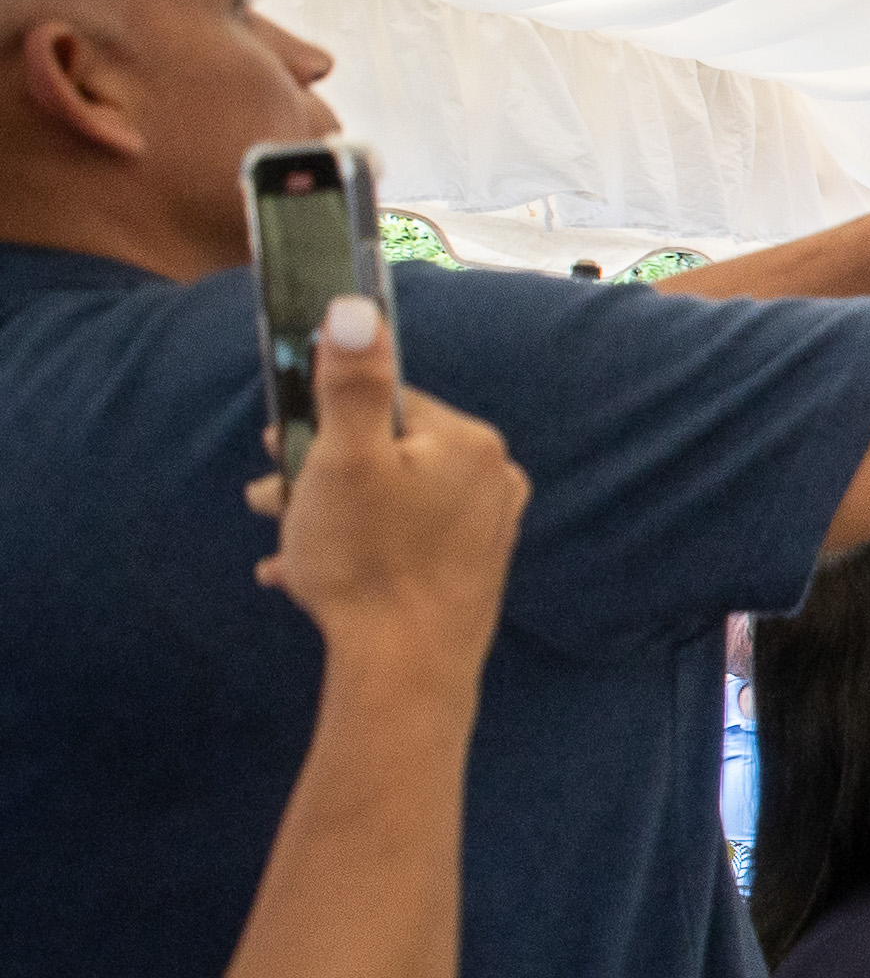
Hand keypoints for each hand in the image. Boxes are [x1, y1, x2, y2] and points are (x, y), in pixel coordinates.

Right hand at [251, 303, 526, 672]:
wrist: (405, 669)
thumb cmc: (368, 560)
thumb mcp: (342, 457)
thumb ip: (350, 382)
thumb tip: (354, 308)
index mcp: (471, 444)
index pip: (390, 405)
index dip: (327, 423)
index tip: (282, 445)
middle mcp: (493, 481)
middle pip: (388, 455)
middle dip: (320, 472)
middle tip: (268, 494)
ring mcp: (486, 531)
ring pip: (389, 503)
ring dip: (326, 513)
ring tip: (281, 537)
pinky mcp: (470, 573)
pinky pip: (401, 546)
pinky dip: (353, 553)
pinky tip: (302, 576)